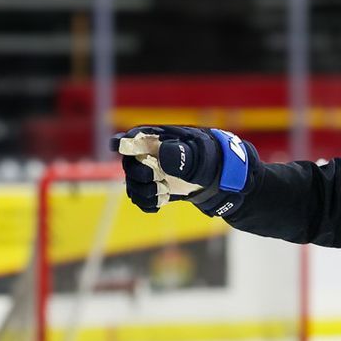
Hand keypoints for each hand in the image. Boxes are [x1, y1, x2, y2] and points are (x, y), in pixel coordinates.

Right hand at [115, 126, 253, 213]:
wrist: (224, 181)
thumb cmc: (214, 161)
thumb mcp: (201, 156)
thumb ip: (182, 154)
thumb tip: (162, 155)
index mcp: (161, 139)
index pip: (134, 137)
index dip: (123, 141)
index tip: (117, 145)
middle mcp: (153, 156)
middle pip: (129, 164)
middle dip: (137, 174)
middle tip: (155, 178)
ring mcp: (154, 174)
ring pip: (133, 184)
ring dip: (142, 192)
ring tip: (162, 192)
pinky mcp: (157, 190)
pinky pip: (142, 199)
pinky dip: (148, 204)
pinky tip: (161, 202)